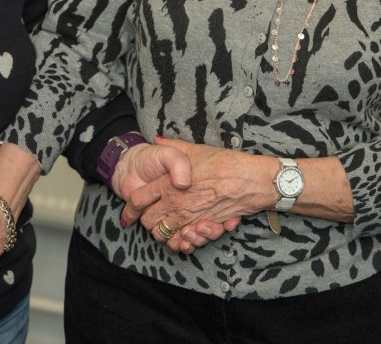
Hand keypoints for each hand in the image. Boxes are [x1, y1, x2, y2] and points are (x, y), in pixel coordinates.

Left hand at [122, 138, 274, 246]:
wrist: (250, 180)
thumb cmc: (224, 163)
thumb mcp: (195, 149)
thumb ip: (173, 146)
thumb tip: (158, 138)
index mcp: (168, 184)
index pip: (138, 199)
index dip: (131, 207)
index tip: (130, 209)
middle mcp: (175, 204)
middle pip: (148, 221)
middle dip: (146, 221)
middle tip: (150, 216)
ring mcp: (188, 218)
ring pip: (163, 235)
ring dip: (162, 233)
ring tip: (166, 226)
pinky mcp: (202, 229)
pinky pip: (182, 242)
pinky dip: (179, 241)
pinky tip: (182, 235)